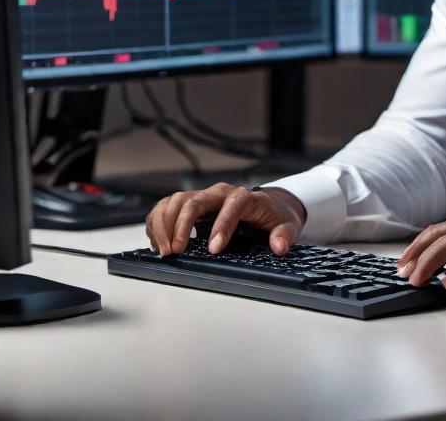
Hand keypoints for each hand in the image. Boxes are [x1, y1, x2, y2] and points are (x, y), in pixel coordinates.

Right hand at [145, 182, 306, 257]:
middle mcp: (220, 193)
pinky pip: (166, 207)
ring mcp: (203, 197)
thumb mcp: (288, 225)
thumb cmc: (274, 215)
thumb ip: (285, 235)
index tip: (214, 249)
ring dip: (165, 225)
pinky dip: (158, 223)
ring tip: (165, 251)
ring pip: (175, 201)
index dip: (222, 226)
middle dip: (181, 226)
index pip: (232, 206)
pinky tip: (159, 242)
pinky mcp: (190, 204)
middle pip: (194, 201)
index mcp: (244, 197)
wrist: (268, 205)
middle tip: (176, 252)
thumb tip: (279, 246)